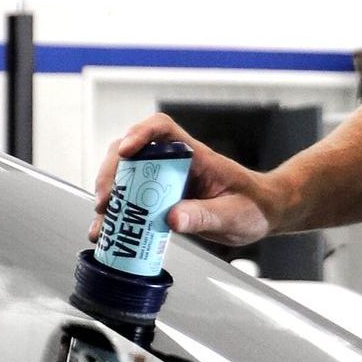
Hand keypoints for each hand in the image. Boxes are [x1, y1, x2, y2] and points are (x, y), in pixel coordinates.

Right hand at [91, 112, 285, 247]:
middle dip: (111, 174)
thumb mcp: (233, 214)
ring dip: (108, 196)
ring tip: (101, 222)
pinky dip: (115, 216)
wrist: (261, 214)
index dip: (139, 134)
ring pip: (125, 176)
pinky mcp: (160, 200)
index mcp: (194, 156)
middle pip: (132, 153)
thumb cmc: (253, 207)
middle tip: (105, 201)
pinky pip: (131, 202)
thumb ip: (205, 215)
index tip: (125, 153)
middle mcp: (174, 163)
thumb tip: (172, 218)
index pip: (162, 128)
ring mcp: (164, 181)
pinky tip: (106, 233)